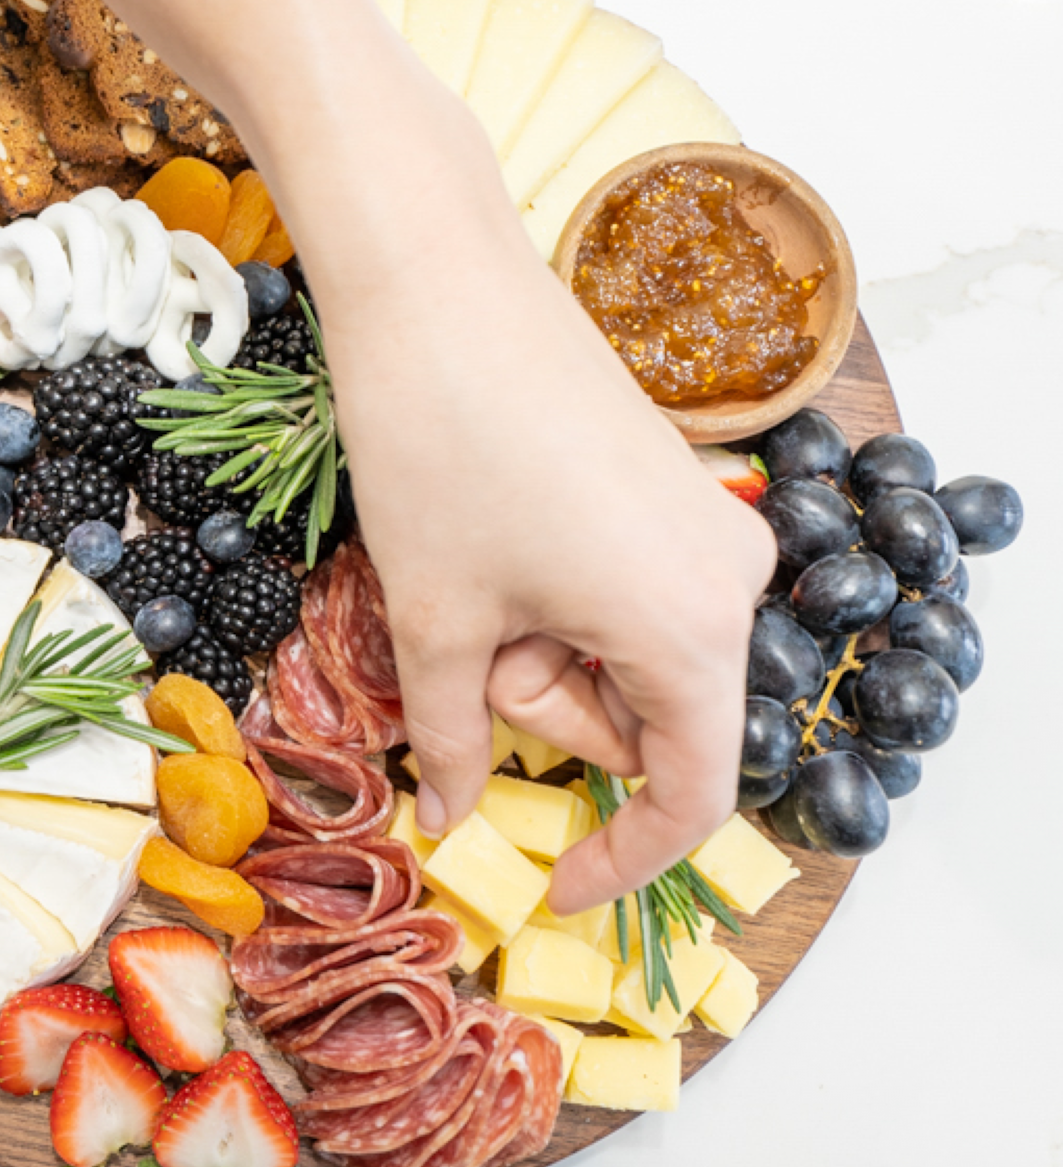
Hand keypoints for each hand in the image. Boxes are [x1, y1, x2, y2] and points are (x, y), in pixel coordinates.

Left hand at [302, 89, 774, 907]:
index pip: (690, 793)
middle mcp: (730, 579)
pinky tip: (490, 541)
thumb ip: (452, 739)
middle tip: (457, 649)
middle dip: (546, 710)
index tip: (553, 885)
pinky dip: (555, 601)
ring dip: (540, 650)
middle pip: (648, 716)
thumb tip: (453, 818)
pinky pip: (625, 590)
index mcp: (693, 632)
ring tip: (465, 575)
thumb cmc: (439, 449)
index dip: (623, 856)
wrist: (438, 281)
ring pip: (626, 652)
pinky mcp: (673, 482)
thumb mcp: (435, 618)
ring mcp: (707, 523)